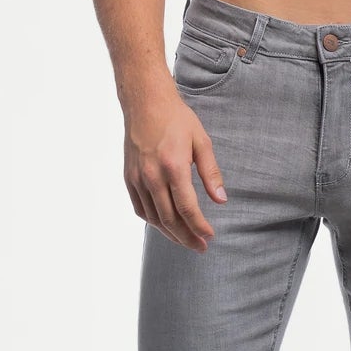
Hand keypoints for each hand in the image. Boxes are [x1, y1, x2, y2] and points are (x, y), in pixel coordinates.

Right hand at [123, 88, 227, 252]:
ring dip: (170, 233)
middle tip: (200, 247)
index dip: (199, 226)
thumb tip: (221, 200)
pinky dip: (153, 221)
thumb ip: (211, 173)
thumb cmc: (177, 120)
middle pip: (169, 218)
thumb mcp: (202, 142)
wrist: (145, 103)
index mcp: (173, 166)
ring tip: (185, 240)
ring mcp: (137, 178)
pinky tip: (165, 225)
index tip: (210, 236)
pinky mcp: (128, 178)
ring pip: (153, 218)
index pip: (187, 208)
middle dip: (186, 237)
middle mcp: (152, 176)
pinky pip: (140, 208)